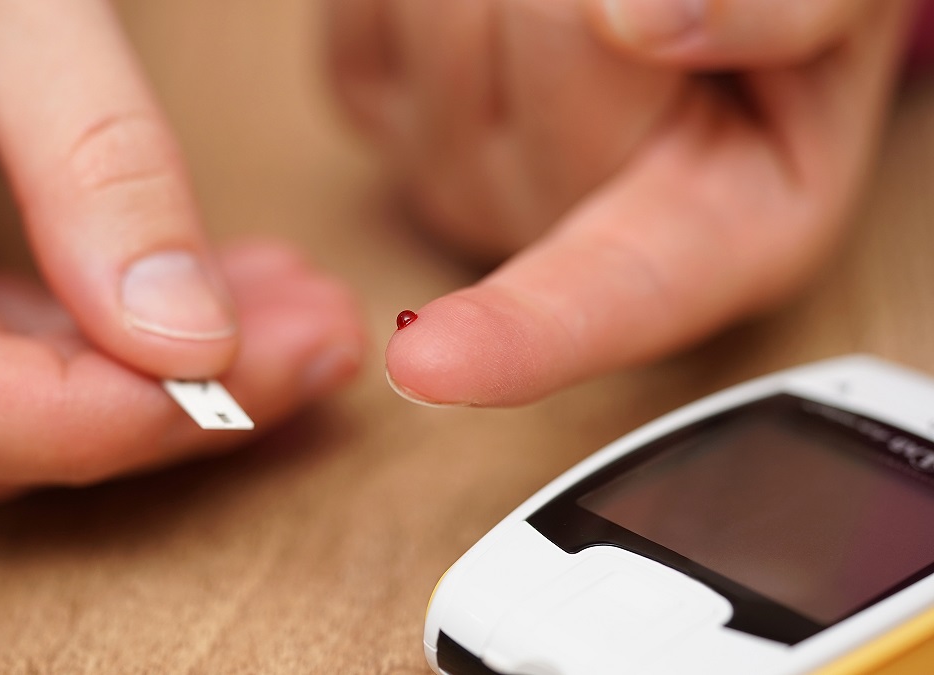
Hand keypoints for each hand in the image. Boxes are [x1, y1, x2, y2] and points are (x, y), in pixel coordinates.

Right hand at [0, 0, 364, 500]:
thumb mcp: (0, 3)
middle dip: (176, 399)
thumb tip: (188, 340)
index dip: (81, 418)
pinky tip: (227, 293)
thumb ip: (92, 161)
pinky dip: (130, 334)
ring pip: (19, 405)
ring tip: (300, 309)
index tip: (236, 379)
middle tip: (318, 339)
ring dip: (175, 371)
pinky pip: (18, 352)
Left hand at [327, 0, 911, 405]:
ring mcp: (454, 175)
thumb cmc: (778, 12)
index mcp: (707, 234)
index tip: (430, 367)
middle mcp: (560, 232)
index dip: (523, 331)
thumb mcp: (844, 2)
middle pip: (541, 51)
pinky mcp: (375, 109)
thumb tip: (644, 22)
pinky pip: (372, 16)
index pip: (609, 297)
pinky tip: (495, 2)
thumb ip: (787, 11)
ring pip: (449, 25)